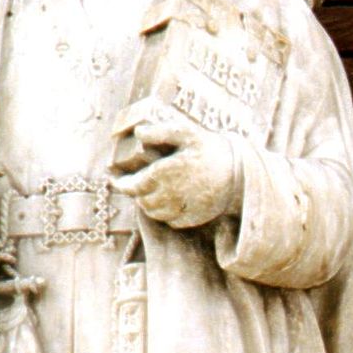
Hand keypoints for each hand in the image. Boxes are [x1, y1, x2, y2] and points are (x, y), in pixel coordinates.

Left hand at [113, 121, 240, 227]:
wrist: (238, 172)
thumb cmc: (209, 149)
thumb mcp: (186, 133)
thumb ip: (159, 132)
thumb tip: (138, 133)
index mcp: (164, 174)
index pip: (132, 185)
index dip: (120, 183)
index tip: (114, 178)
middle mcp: (169, 195)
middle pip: (141, 200)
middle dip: (135, 191)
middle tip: (134, 181)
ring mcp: (180, 210)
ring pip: (152, 212)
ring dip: (147, 202)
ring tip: (149, 190)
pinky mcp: (191, 219)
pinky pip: (168, 220)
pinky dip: (163, 211)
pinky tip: (168, 199)